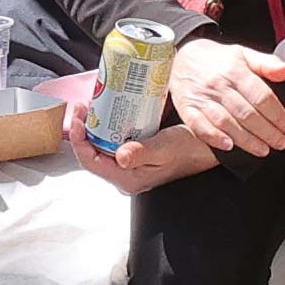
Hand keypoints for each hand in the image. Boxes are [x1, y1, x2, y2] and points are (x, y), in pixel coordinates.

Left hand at [63, 100, 219, 190]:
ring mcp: (130, 165)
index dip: (79, 141)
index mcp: (128, 179)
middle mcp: (125, 175)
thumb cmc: (189, 149)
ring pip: (101, 147)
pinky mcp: (135, 155)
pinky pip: (113, 142)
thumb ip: (142, 152)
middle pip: (92, 154)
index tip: (78, 118)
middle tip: (83, 107)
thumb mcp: (166, 148)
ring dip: (93, 128)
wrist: (207, 148)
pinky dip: (106, 127)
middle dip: (83, 130)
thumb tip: (119, 157)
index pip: (91, 162)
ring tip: (91, 106)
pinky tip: (107, 112)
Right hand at [168, 38, 284, 155]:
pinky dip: (214, 137)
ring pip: (226, 122)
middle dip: (266, 131)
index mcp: (235, 70)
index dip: (277, 114)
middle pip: (246, 113)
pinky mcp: (186, 108)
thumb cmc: (218, 60)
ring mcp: (201, 97)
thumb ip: (267, 63)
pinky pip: (199, 125)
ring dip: (246, 140)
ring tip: (263, 150)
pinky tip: (229, 147)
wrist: (180, 58)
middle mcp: (218, 84)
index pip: (261, 96)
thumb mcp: (244, 54)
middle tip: (280, 143)